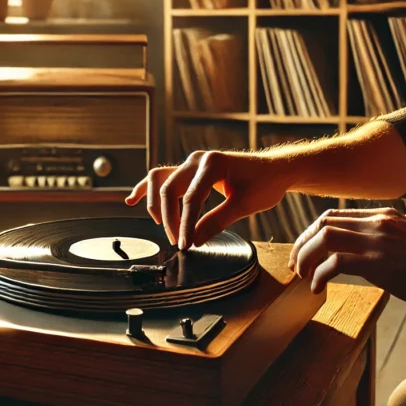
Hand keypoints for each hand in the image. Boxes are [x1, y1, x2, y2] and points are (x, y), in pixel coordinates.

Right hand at [125, 150, 291, 248]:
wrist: (274, 169)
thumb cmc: (264, 183)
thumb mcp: (245, 205)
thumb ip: (218, 221)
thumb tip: (194, 240)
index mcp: (213, 163)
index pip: (191, 198)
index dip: (185, 224)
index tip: (184, 245)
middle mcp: (197, 159)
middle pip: (170, 189)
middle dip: (171, 219)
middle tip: (178, 242)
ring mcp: (191, 163)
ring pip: (161, 181)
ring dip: (158, 205)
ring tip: (162, 227)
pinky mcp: (189, 170)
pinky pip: (162, 177)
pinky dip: (146, 189)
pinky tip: (132, 200)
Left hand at [289, 207, 405, 312]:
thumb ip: (383, 238)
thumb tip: (358, 249)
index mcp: (383, 216)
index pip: (333, 216)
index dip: (311, 234)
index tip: (303, 253)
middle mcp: (377, 222)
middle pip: (322, 224)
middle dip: (302, 245)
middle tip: (295, 267)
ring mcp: (378, 241)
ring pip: (324, 239)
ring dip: (306, 258)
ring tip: (303, 277)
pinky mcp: (379, 263)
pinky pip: (335, 263)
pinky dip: (319, 276)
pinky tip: (318, 289)